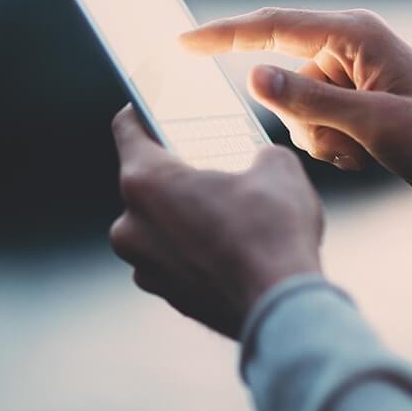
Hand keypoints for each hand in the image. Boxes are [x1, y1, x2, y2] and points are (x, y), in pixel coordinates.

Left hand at [109, 105, 323, 339]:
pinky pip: (174, 255)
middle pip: (146, 179)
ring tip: (230, 204)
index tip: (157, 105)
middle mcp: (131, 225)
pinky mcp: (167, 295)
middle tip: (213, 158)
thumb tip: (256, 160)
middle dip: (178, 166)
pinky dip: (195, 244)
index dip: (144, 108)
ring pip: (159, 222)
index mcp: (147, 182)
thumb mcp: (276, 164)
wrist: (284, 306)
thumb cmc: (273, 230)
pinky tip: (234, 240)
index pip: (127, 128)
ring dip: (186, 209)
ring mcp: (145, 266)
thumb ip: (254, 151)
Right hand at [181, 8, 411, 202]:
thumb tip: (251, 75)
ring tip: (366, 148)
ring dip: (321, 136)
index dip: (224, 34)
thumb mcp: (374, 122)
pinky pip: (314, 122)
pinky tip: (368, 153)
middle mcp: (348, 47)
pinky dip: (331, 144)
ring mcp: (350, 76)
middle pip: (285, 78)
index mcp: (355, 34)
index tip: (181, 42)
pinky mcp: (353, 100)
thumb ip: (309, 100)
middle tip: (349, 139)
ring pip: (296, 107)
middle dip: (305, 117)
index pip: (273, 27)